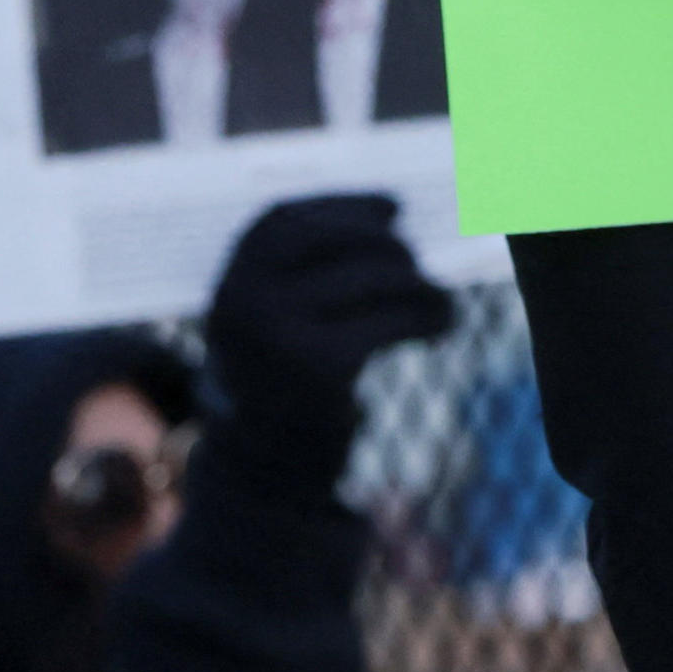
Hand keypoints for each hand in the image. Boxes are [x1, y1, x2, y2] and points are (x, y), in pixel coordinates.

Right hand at [200, 192, 458, 499]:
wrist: (263, 466)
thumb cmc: (282, 377)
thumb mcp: (272, 317)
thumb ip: (306, 271)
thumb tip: (393, 212)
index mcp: (230, 280)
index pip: (285, 219)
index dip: (344, 205)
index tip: (392, 206)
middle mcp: (245, 299)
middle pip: (337, 240)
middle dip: (388, 244)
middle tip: (418, 263)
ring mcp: (280, 331)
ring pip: (376, 278)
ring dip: (422, 284)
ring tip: (441, 299)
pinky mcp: (321, 366)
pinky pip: (394, 320)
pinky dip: (430, 316)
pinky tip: (442, 324)